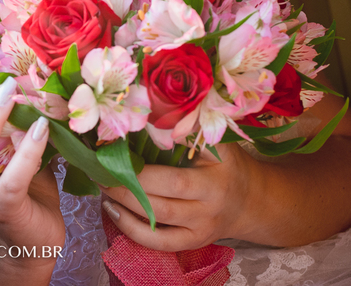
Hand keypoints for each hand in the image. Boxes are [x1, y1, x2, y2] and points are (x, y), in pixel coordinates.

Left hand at [101, 143, 254, 250]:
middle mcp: (209, 202)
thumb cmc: (227, 164)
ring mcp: (201, 226)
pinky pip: (159, 242)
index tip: (119, 141)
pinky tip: (112, 210)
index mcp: (216, 173)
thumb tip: (151, 108)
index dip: (147, 157)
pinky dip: (131, 229)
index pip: (179, 167)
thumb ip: (190, 128)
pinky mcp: (192, 242)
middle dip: (127, 180)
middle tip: (100, 164)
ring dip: (123, 201)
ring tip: (101, 183)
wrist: (250, 201)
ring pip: (157, 217)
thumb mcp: (218, 142)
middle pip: (163, 193)